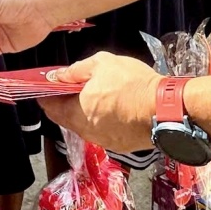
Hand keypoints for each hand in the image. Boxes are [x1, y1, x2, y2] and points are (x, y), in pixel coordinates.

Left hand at [41, 52, 160, 151]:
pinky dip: (98, 121)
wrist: (166, 108)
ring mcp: (102, 140)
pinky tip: (107, 108)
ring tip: (89, 96)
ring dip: (80, 113)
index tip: (45, 87)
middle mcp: (86, 130)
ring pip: (82, 126)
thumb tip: (58, 75)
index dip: (45, 96)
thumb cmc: (133, 83)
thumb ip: (76, 70)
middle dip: (61, 104)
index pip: (50, 107)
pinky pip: (99, 132)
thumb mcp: (102, 63)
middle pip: (64, 118)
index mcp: (77, 110)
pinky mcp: (117, 145)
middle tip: (65, 90)